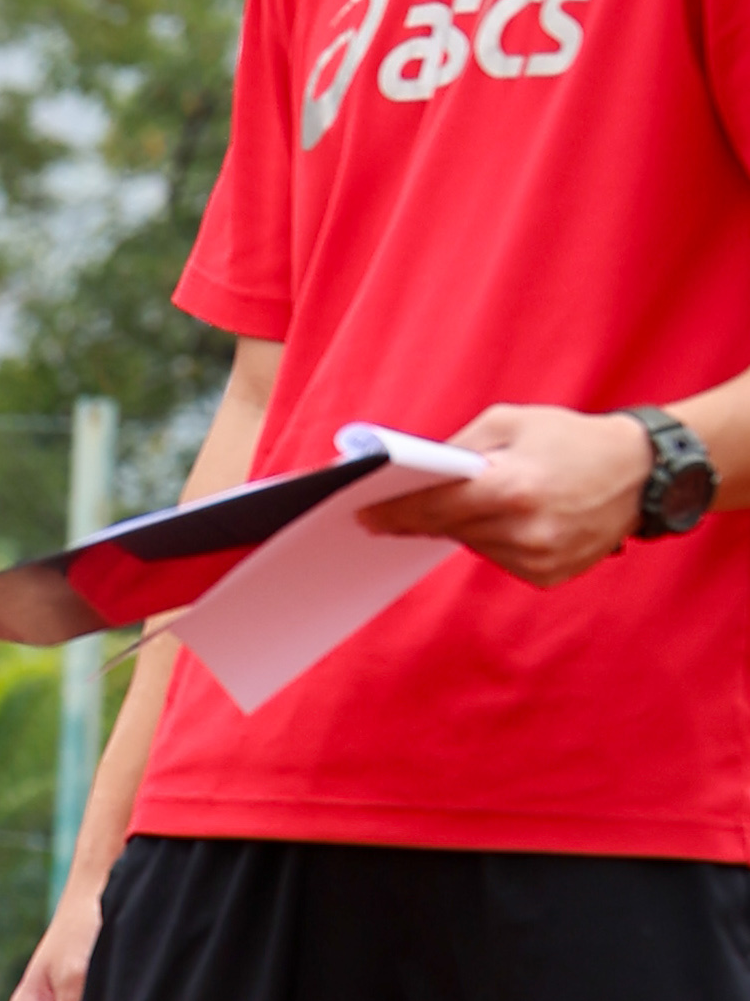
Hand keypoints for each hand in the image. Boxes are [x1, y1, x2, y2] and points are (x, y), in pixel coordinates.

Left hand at [356, 404, 656, 586]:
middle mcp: (526, 531)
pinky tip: (508, 519)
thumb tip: (409, 472)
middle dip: (417, 518)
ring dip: (461, 526)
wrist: (641, 474)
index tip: (359, 513)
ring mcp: (539, 559)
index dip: (394, 511)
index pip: (436, 506)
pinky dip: (492, 539)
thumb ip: (458, 450)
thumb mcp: (510, 423)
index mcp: (513, 488)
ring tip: (466, 502)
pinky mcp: (547, 577)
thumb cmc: (570, 438)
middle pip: (448, 529)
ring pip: (471, 545)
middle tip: (377, 512)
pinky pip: (498, 558)